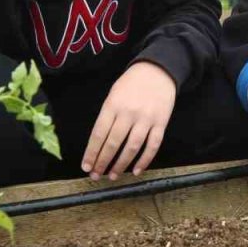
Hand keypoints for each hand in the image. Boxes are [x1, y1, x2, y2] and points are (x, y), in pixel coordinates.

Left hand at [83, 61, 176, 178]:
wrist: (158, 70)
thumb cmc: (132, 83)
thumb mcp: (113, 94)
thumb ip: (107, 116)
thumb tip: (99, 143)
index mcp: (113, 105)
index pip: (99, 134)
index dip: (92, 153)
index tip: (86, 166)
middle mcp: (128, 113)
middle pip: (113, 143)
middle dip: (103, 162)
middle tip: (96, 175)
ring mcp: (146, 119)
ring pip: (132, 147)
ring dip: (121, 164)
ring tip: (113, 176)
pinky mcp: (161, 123)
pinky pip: (152, 146)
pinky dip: (144, 160)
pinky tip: (136, 170)